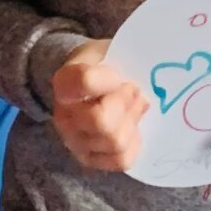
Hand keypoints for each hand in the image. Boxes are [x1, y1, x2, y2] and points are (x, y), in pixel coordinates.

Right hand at [51, 39, 148, 173]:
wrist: (88, 82)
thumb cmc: (104, 64)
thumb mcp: (108, 49)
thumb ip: (123, 59)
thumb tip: (146, 77)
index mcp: (64, 82)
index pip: (85, 82)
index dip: (110, 79)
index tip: (118, 74)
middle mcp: (64, 116)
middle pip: (101, 120)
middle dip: (127, 104)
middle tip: (136, 91)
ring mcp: (75, 141)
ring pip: (115, 142)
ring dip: (133, 122)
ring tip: (136, 107)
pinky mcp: (90, 159)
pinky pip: (121, 160)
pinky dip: (134, 144)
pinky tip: (133, 129)